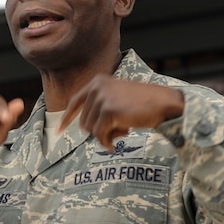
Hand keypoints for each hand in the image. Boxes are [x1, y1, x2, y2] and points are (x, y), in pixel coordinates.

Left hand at [58, 75, 184, 149]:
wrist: (165, 103)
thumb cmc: (145, 103)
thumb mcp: (119, 97)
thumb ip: (101, 105)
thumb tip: (85, 127)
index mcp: (98, 81)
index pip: (75, 101)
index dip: (67, 118)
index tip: (58, 131)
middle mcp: (96, 88)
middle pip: (84, 121)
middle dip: (100, 131)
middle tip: (120, 130)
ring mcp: (101, 98)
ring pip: (91, 130)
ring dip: (106, 136)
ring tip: (124, 130)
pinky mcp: (108, 111)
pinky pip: (99, 135)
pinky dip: (107, 142)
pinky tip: (120, 140)